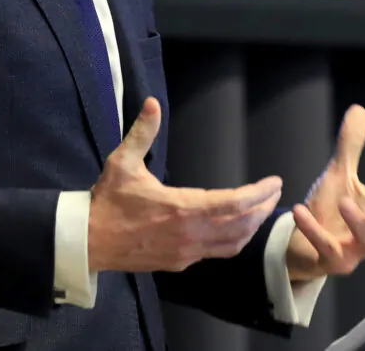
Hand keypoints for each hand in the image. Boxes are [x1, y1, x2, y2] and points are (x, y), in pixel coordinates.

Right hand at [88, 97, 282, 273]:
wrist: (90, 241)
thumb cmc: (108, 200)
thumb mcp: (122, 162)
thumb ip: (142, 132)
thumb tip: (152, 103)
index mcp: (181, 208)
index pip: (234, 202)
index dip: (259, 193)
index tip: (274, 181)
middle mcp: (190, 234)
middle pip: (241, 224)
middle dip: (262, 207)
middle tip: (274, 191)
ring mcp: (187, 252)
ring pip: (233, 242)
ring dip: (252, 225)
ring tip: (263, 209)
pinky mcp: (180, 262)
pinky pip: (218, 252)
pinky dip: (235, 240)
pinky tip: (238, 230)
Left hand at [286, 104, 364, 282]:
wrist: (301, 244)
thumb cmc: (328, 210)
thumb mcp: (338, 175)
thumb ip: (350, 147)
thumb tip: (359, 109)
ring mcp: (354, 249)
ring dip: (357, 221)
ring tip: (343, 202)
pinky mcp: (333, 262)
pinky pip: (327, 249)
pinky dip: (314, 230)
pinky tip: (300, 210)